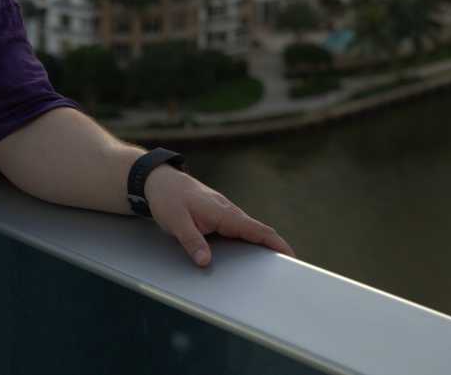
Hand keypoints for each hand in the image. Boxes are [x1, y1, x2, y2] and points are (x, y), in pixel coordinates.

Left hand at [144, 165, 294, 267]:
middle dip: (274, 249)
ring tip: (270, 268)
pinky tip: (246, 254)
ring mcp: (224, 212)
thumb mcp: (176, 222)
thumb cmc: (167, 198)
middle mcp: (228, 211)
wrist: (158, 179)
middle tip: (287, 270)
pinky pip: (238, 229)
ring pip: (248, 231)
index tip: (292, 257)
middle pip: (258, 232)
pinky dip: (247, 241)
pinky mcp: (217, 215)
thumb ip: (192, 241)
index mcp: (223, 212)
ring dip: (261, 246)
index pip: (258, 230)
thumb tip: (206, 262)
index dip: (276, 244)